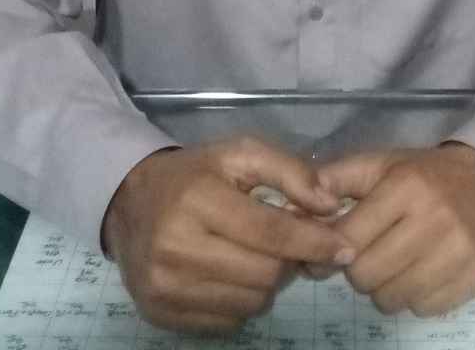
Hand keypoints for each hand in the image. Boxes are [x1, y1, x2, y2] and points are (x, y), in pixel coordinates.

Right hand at [102, 137, 354, 332]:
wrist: (130, 202)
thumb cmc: (195, 174)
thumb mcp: (240, 154)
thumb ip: (290, 171)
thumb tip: (330, 206)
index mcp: (197, 199)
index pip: (269, 231)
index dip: (313, 241)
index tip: (344, 247)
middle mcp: (175, 246)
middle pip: (264, 274)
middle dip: (288, 261)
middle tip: (287, 244)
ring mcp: (164, 286)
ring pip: (251, 302)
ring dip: (268, 283)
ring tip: (256, 255)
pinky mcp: (160, 314)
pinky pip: (228, 321)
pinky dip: (243, 300)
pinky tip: (233, 273)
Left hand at [316, 143, 474, 316]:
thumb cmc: (419, 174)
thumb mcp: (377, 164)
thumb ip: (334, 181)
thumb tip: (291, 212)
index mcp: (406, 186)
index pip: (349, 237)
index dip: (332, 248)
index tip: (332, 249)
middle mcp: (435, 217)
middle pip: (367, 275)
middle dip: (359, 270)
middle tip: (370, 255)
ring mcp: (460, 249)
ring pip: (393, 298)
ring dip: (385, 288)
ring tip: (395, 264)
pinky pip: (424, 308)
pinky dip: (415, 297)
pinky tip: (421, 272)